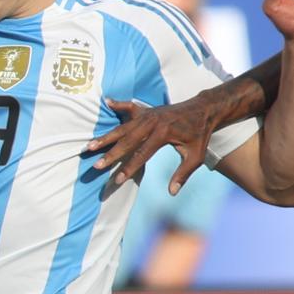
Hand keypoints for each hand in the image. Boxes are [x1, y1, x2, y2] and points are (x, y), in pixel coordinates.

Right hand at [85, 95, 214, 193]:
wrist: (203, 110)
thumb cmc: (199, 135)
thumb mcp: (196, 156)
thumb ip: (183, 173)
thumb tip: (172, 192)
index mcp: (163, 134)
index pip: (142, 154)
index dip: (129, 168)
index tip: (117, 180)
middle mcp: (152, 122)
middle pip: (127, 141)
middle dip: (111, 154)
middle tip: (96, 165)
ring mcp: (148, 114)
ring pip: (123, 127)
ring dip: (106, 136)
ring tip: (90, 145)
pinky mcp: (147, 110)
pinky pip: (129, 107)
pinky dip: (118, 104)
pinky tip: (106, 102)